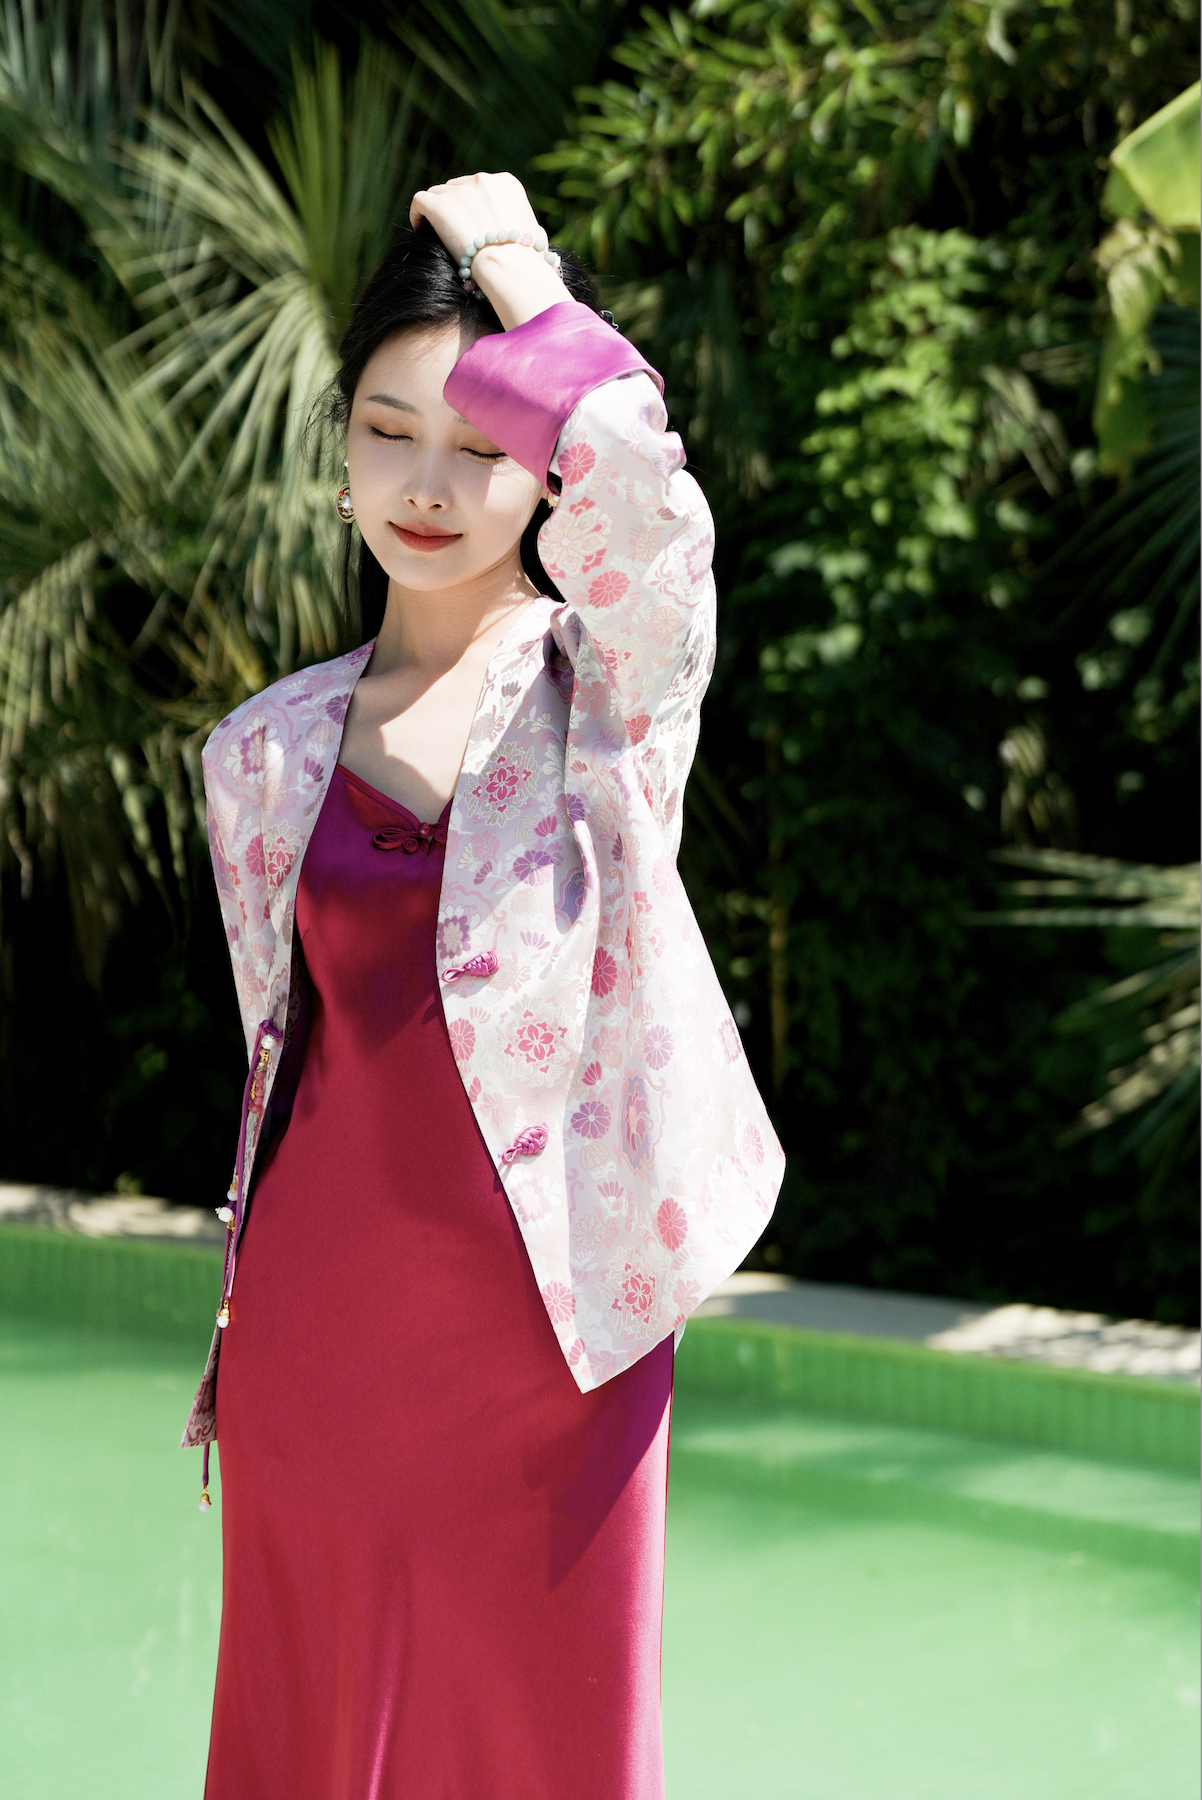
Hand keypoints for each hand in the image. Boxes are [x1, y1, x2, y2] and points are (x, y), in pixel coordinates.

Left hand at [409, 172, 571, 331]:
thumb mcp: (536, 236)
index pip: (480, 187)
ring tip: (434, 232)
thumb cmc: (527, 259)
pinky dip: (419, 214)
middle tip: (452, 230)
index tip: (471, 224)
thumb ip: (528, 227)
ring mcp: (459, 190)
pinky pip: (420, 201)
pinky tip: (420, 229)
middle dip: (455, 207)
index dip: (472, 205)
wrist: (508, 265)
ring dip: (437, 211)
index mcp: (506, 183)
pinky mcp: (439, 204)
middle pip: (458, 187)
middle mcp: (482, 180)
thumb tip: (532, 235)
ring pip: (439, 193)